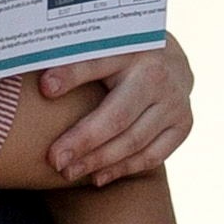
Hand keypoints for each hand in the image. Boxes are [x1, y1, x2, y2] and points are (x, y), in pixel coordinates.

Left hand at [39, 37, 194, 181]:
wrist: (172, 58)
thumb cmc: (121, 55)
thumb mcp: (100, 47)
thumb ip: (73, 60)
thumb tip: (40, 82)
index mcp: (133, 49)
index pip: (98, 64)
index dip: (72, 75)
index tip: (45, 89)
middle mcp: (158, 76)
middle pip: (117, 116)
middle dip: (83, 141)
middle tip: (55, 160)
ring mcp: (175, 103)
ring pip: (134, 141)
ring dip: (99, 161)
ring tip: (69, 172)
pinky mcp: (183, 124)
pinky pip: (153, 155)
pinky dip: (124, 168)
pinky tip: (99, 177)